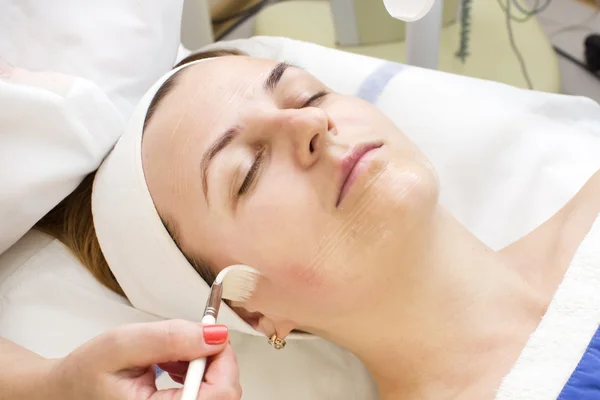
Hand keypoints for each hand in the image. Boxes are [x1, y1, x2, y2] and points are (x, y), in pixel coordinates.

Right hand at [46, 320, 240, 399]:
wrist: (66, 392)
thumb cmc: (85, 373)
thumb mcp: (122, 344)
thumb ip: (170, 338)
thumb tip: (216, 336)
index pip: (221, 394)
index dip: (223, 359)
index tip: (210, 335)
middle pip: (224, 394)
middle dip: (212, 360)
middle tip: (186, 342)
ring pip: (218, 393)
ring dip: (204, 367)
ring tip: (170, 357)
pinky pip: (206, 396)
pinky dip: (196, 376)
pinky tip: (173, 367)